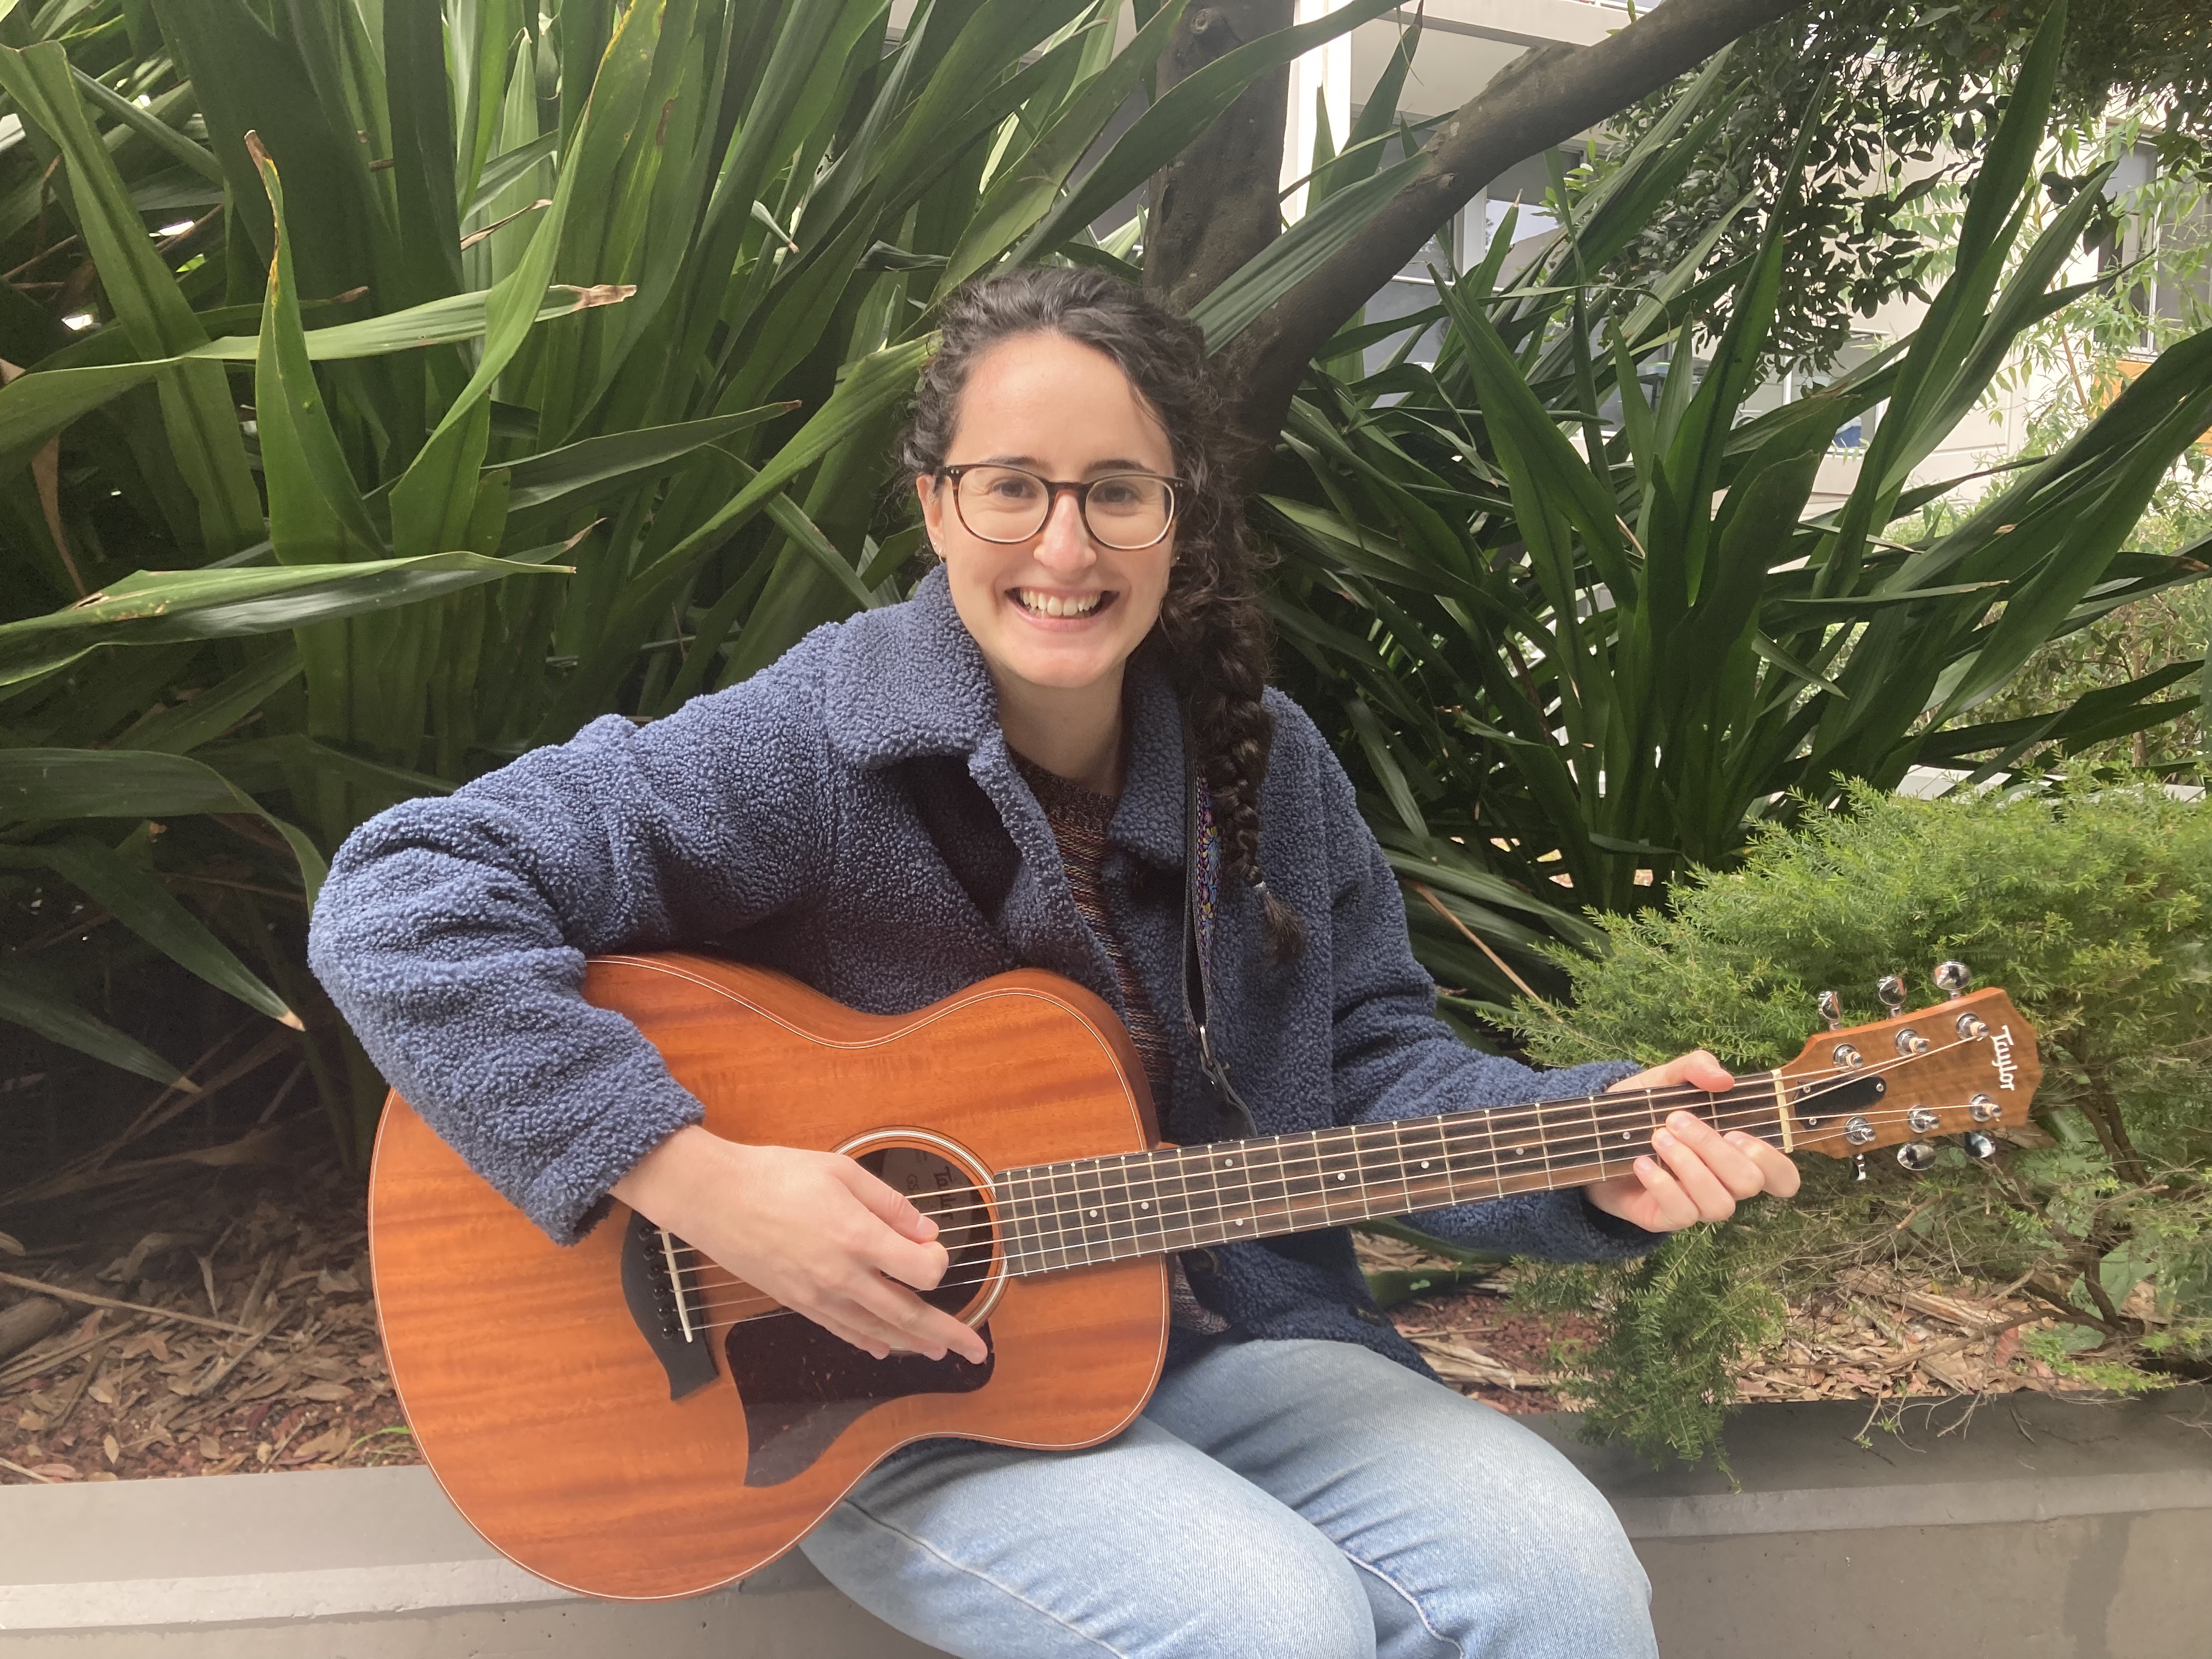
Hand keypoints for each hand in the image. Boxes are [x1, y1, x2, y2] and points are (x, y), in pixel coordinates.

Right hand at [610, 1126, 987, 1363]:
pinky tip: (885, 1348)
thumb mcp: (841, 1172)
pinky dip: (869, 1342)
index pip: (921, 1270)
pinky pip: (842, 1330)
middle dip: (947, 1332)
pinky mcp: (797, 1302)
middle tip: (976, 1348)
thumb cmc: (775, 1175)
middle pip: (908, 1314)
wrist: (713, 1198)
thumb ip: (890, 1204)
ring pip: (877, 1330)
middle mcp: (842, 1275)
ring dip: (913, 1344)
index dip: (939, 1262)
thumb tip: (926, 1230)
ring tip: (940, 1352)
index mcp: (857, 1238)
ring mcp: (818, 1295)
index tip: (936, 1248)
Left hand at [1582, 1050, 1800, 1232]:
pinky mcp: (1667, 1218)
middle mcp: (1724, 1184)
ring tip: (1657, 1136)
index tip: (1733, 1131)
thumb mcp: (1666, 1079)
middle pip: (1749, 1183)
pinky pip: (1682, 1214)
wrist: (1596, 1137)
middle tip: (1676, 1119)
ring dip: (1688, 1165)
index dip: (1771, 1160)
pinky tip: (1641, 1162)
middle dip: (1714, 1148)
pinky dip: (1662, 1184)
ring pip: (1719, 1204)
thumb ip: (1695, 1068)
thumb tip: (1724, 1078)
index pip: (1783, 1176)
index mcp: (1736, 1153)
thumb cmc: (1645, 1109)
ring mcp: (1698, 1204)